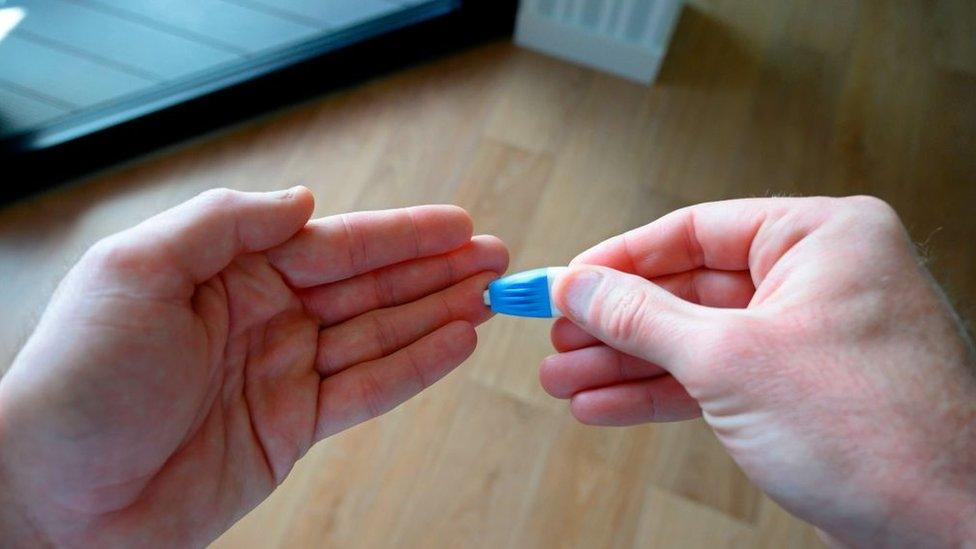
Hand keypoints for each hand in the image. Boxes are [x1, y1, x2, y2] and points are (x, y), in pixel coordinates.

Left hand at [0, 188, 506, 545]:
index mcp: (229, 272)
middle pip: (369, 287)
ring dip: (437, 314)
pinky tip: (456, 344)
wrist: (56, 497)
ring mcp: (283, 373)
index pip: (334, 244)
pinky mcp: (292, 428)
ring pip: (379, 335)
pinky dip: (415, 368)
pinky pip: (367, 391)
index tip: (457, 222)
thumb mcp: (138, 269)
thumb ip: (227, 223)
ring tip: (492, 296)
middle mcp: (264, 317)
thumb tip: (305, 203)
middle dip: (435, 270)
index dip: (400, 233)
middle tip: (496, 256)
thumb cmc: (79, 378)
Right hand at [541, 196, 975, 545]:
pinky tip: (606, 405)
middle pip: (688, 288)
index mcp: (821, 238)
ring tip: (566, 379)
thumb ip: (644, 317)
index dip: (621, 258)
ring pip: (696, 339)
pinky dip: (661, 394)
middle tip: (558, 337)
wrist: (946, 528)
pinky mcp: (801, 390)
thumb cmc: (879, 432)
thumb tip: (580, 287)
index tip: (567, 279)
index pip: (695, 230)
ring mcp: (809, 337)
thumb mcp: (731, 360)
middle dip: (617, 322)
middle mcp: (818, 278)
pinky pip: (715, 378)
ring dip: (627, 364)